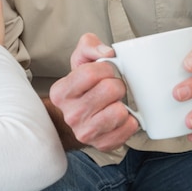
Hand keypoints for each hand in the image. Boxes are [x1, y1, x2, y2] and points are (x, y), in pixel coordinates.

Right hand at [49, 33, 138, 151]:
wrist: (75, 117)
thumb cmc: (81, 88)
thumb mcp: (80, 60)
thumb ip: (89, 46)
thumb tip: (107, 53)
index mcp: (62, 92)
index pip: (91, 73)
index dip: (106, 68)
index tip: (107, 70)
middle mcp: (71, 114)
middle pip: (110, 90)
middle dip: (117, 84)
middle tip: (112, 88)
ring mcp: (86, 132)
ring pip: (119, 111)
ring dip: (122, 103)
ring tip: (114, 102)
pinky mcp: (103, 144)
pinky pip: (128, 127)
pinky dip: (129, 120)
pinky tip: (119, 116)